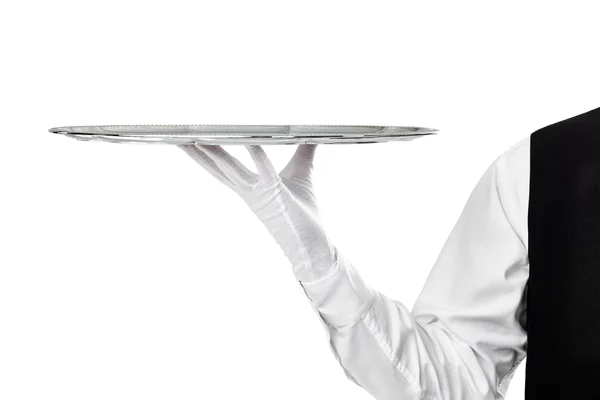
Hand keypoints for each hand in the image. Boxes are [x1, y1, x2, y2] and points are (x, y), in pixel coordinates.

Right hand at [178, 143, 336, 281]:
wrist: (313, 246)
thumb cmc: (304, 213)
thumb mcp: (301, 174)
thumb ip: (304, 150)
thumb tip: (312, 132)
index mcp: (250, 188)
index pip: (221, 168)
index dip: (204, 155)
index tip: (189, 139)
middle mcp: (250, 192)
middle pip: (218, 169)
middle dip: (197, 153)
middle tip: (178, 137)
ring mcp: (260, 194)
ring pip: (232, 170)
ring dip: (215, 154)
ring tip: (197, 137)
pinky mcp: (276, 194)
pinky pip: (264, 170)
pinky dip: (256, 154)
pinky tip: (248, 140)